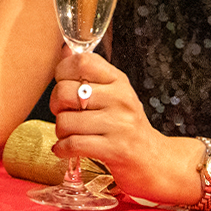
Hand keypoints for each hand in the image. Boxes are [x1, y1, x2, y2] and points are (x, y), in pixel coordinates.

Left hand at [47, 49, 172, 199]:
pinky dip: (62, 149)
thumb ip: (88, 73)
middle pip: (65, 92)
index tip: (62, 83)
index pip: (82, 61)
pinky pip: (73, 144)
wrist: (155, 160)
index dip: (62, 71)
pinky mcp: (115, 149)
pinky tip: (66, 149)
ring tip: (70, 134)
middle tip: (64, 113)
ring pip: (65, 121)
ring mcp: (119, 124)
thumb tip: (65, 49)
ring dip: (60, 131)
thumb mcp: (113, 94)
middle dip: (56, 106)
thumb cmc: (127, 125)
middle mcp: (120, 99)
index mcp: (118, 80)